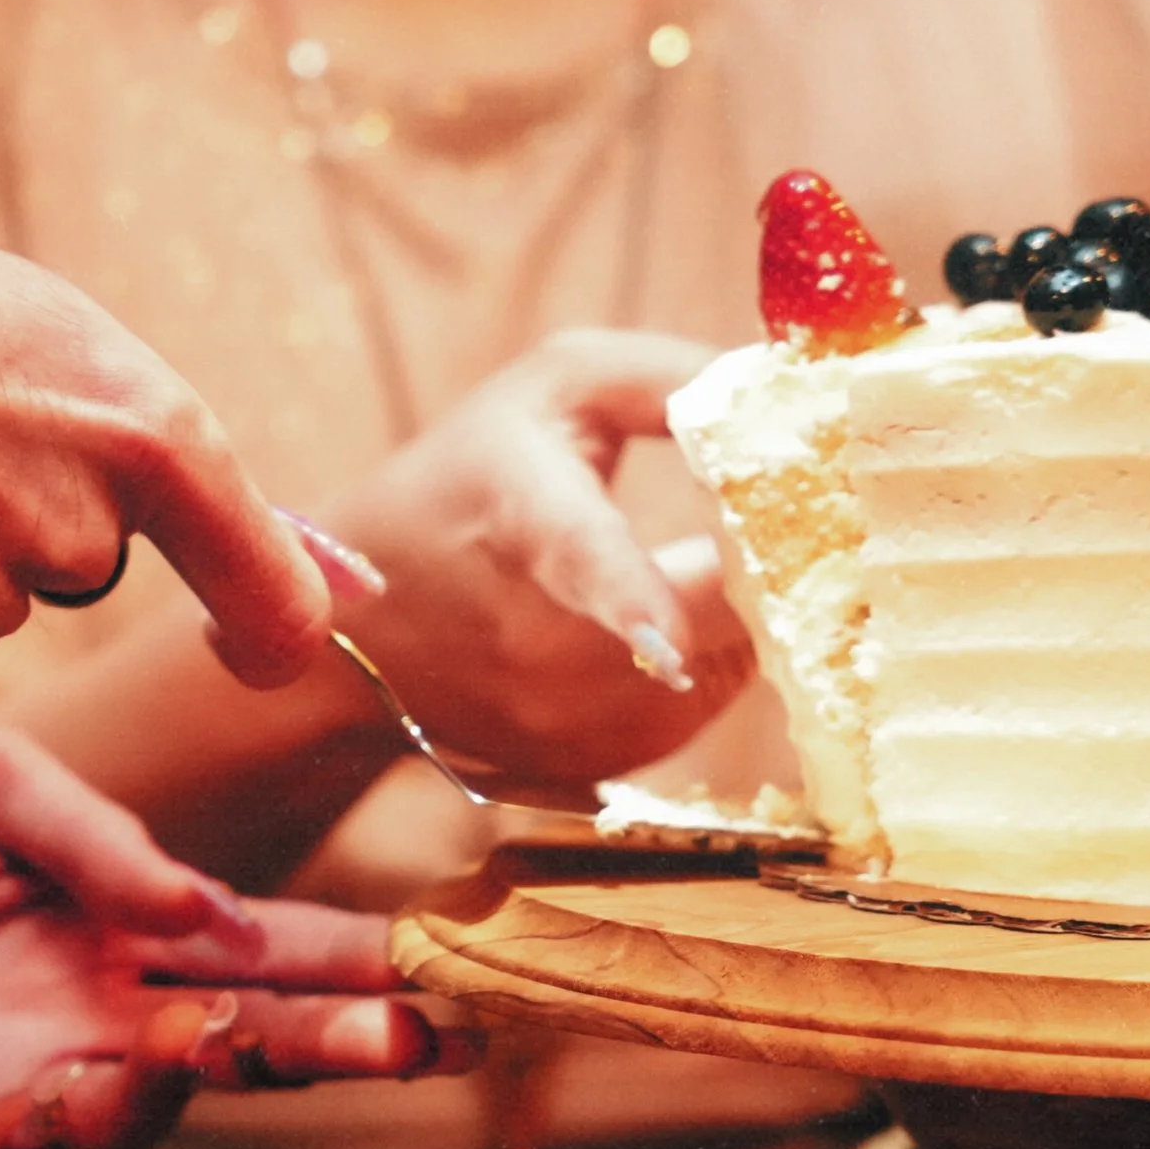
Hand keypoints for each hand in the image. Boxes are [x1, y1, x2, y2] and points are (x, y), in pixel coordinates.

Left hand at [0, 723, 473, 1148]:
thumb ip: (92, 838)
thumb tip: (202, 911)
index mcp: (119, 919)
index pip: (266, 947)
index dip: (356, 963)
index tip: (447, 971)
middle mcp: (91, 1006)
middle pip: (243, 1041)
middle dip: (333, 1044)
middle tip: (410, 1040)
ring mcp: (18, 1077)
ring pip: (145, 1116)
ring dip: (186, 1088)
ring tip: (190, 1040)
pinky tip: (49, 1100)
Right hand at [320, 329, 755, 784]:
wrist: (362, 634)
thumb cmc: (467, 483)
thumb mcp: (554, 390)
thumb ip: (672, 379)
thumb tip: (786, 395)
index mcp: (527, 526)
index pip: (584, 562)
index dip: (632, 597)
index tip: (668, 634)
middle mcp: (542, 645)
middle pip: (712, 616)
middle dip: (761, 567)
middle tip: (757, 523)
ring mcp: (567, 722)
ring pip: (728, 665)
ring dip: (739, 616)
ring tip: (689, 571)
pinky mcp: (594, 768)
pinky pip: (703, 708)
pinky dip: (707, 665)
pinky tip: (663, 630)